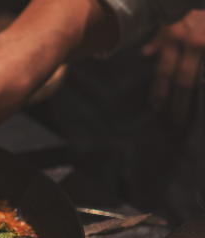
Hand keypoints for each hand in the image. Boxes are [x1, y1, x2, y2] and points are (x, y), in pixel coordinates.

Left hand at [142, 10, 204, 125]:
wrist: (203, 0)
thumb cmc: (186, 10)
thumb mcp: (168, 21)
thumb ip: (158, 40)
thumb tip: (145, 55)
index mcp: (174, 39)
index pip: (164, 72)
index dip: (160, 92)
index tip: (157, 108)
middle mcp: (191, 44)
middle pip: (183, 80)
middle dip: (179, 102)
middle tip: (175, 120)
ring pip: (200, 77)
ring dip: (197, 97)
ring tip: (193, 114)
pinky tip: (203, 97)